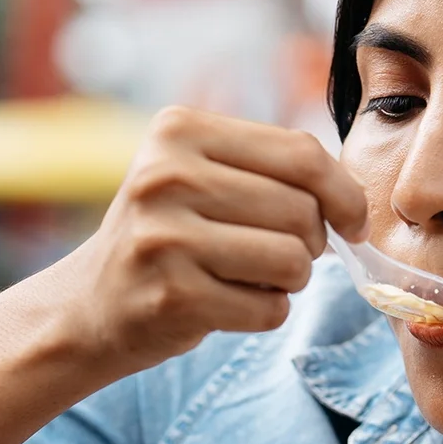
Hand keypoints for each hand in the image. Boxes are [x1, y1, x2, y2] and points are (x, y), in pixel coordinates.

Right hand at [39, 106, 367, 377]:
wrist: (88, 304)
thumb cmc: (166, 236)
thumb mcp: (200, 175)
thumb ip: (271, 169)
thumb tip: (354, 201)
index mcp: (178, 130)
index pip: (301, 153)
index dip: (344, 192)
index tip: (352, 221)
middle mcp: (165, 176)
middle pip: (301, 210)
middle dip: (311, 242)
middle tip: (280, 254)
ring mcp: (165, 237)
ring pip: (292, 260)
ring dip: (290, 280)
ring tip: (252, 278)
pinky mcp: (172, 296)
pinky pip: (269, 309)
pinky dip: (265, 313)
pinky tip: (228, 305)